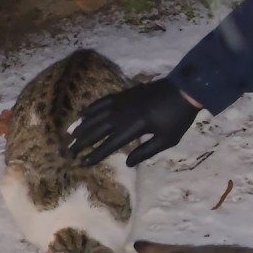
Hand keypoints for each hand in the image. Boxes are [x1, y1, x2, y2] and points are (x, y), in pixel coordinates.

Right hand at [68, 78, 200, 166]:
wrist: (183, 90)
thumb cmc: (178, 118)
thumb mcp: (166, 140)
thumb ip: (145, 152)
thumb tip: (127, 163)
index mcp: (134, 127)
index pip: (110, 144)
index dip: (95, 154)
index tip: (82, 163)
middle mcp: (123, 114)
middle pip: (98, 129)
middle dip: (82, 141)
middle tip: (69, 151)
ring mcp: (122, 102)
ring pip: (97, 115)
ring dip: (82, 125)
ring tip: (70, 134)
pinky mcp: (124, 94)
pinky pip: (103, 101)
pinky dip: (91, 107)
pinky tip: (82, 112)